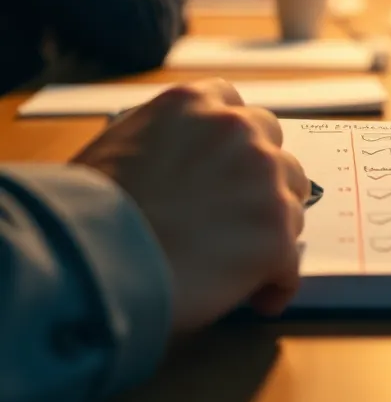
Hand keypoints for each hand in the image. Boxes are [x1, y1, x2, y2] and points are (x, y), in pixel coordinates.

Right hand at [74, 79, 309, 332]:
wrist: (91, 256)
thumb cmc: (86, 209)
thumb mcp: (119, 143)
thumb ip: (165, 140)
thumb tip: (178, 162)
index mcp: (196, 102)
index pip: (237, 107)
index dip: (234, 142)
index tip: (227, 165)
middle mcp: (239, 130)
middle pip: (275, 151)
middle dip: (262, 180)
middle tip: (237, 214)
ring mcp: (265, 179)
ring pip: (291, 202)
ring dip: (272, 227)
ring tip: (242, 260)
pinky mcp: (276, 233)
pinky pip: (292, 260)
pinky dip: (278, 281)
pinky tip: (260, 298)